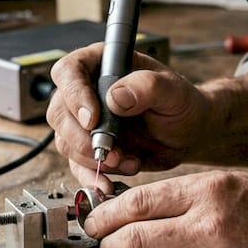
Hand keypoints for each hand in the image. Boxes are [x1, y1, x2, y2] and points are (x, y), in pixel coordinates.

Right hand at [46, 43, 212, 189]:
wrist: (188, 134)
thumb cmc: (181, 104)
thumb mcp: (172, 90)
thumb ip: (147, 86)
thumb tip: (115, 96)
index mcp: (102, 65)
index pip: (69, 72)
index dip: (74, 95)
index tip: (92, 119)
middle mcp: (87, 91)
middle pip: (59, 112)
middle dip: (82, 138)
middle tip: (112, 151)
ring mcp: (85, 122)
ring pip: (65, 141)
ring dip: (92, 159)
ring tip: (127, 161)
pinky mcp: (90, 148)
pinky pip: (76, 165)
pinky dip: (92, 177)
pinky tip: (109, 183)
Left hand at [81, 170, 247, 247]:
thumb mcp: (229, 182)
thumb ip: (182, 194)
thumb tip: (128, 207)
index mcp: (209, 192)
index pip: (137, 204)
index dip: (105, 215)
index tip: (94, 221)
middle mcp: (210, 228)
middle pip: (133, 242)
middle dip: (108, 247)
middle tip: (105, 247)